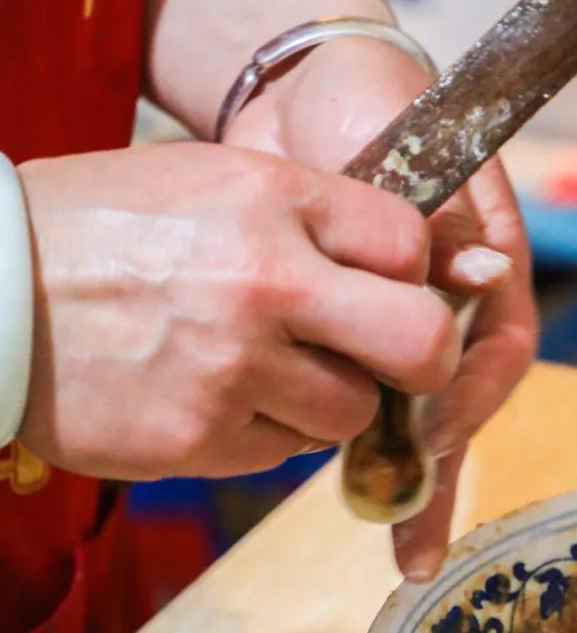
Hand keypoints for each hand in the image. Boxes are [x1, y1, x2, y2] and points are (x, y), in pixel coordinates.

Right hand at [17, 141, 459, 479]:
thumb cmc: (97, 228)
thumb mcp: (207, 182)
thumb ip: (307, 215)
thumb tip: (411, 258)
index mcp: (272, 198)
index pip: (408, 245)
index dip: (410, 273)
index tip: (389, 288)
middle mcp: (267, 282)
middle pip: (422, 343)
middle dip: (421, 358)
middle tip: (394, 360)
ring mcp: (235, 369)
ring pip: (353, 411)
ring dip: (327, 399)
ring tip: (263, 370)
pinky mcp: (202, 438)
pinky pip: (285, 450)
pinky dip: (265, 431)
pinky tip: (212, 395)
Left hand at [226, 36, 536, 578]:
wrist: (297, 88)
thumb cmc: (369, 102)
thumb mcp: (411, 145)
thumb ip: (440, 215)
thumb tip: (481, 276)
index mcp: (487, 256)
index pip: (502, 342)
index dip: (472, 391)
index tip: (432, 425)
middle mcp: (455, 302)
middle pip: (462, 401)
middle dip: (443, 472)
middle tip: (416, 538)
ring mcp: (404, 322)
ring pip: (414, 414)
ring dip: (407, 479)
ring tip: (401, 546)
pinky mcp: (350, 333)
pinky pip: (361, 399)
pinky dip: (356, 447)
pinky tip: (352, 497)